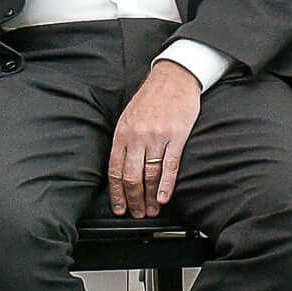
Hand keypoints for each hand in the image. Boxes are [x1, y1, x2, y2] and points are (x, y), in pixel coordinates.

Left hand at [107, 59, 201, 215]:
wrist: (174, 77)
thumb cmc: (152, 97)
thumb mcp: (129, 116)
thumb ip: (125, 140)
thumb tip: (122, 168)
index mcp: (123, 132)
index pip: (115, 170)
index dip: (116, 193)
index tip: (119, 207)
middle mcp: (137, 136)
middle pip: (131, 176)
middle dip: (133, 200)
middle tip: (137, 213)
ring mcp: (157, 136)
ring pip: (150, 175)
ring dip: (150, 197)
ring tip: (151, 210)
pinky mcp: (176, 136)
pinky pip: (170, 165)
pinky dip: (166, 185)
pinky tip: (164, 198)